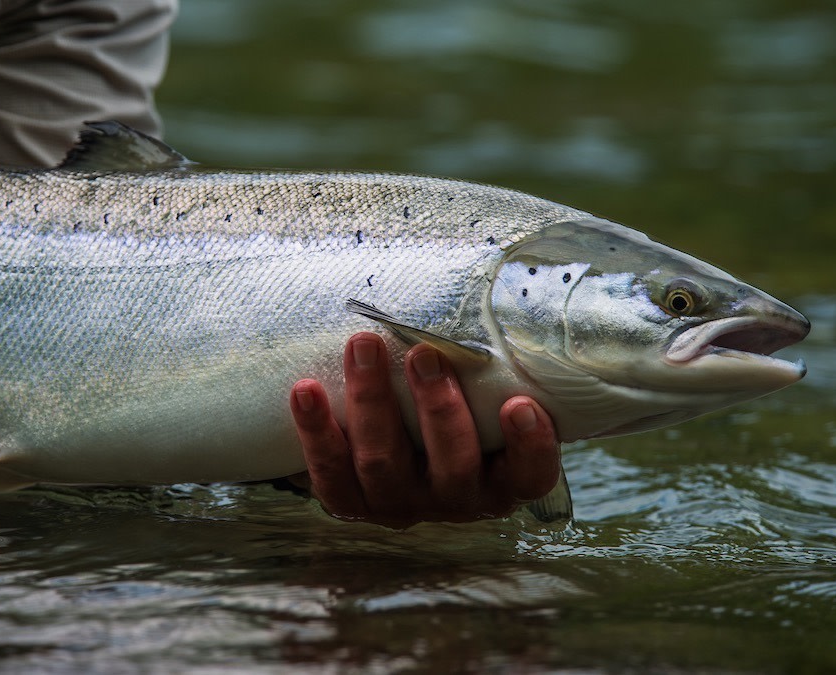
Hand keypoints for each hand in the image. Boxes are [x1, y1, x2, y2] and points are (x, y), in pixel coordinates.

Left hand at [288, 332, 560, 527]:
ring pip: (384, 465)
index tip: (520, 404)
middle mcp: (456, 500)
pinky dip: (317, 432)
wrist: (399, 448)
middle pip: (452, 466)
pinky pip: (329, 475)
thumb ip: (494, 359)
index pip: (531, 474)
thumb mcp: (487, 390)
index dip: (530, 446)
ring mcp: (402, 505)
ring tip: (363, 345)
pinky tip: (305, 391)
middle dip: (437, 409)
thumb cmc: (459, 402)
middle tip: (423, 353)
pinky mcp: (352, 504)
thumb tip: (493, 271)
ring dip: (372, 402)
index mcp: (503, 480)